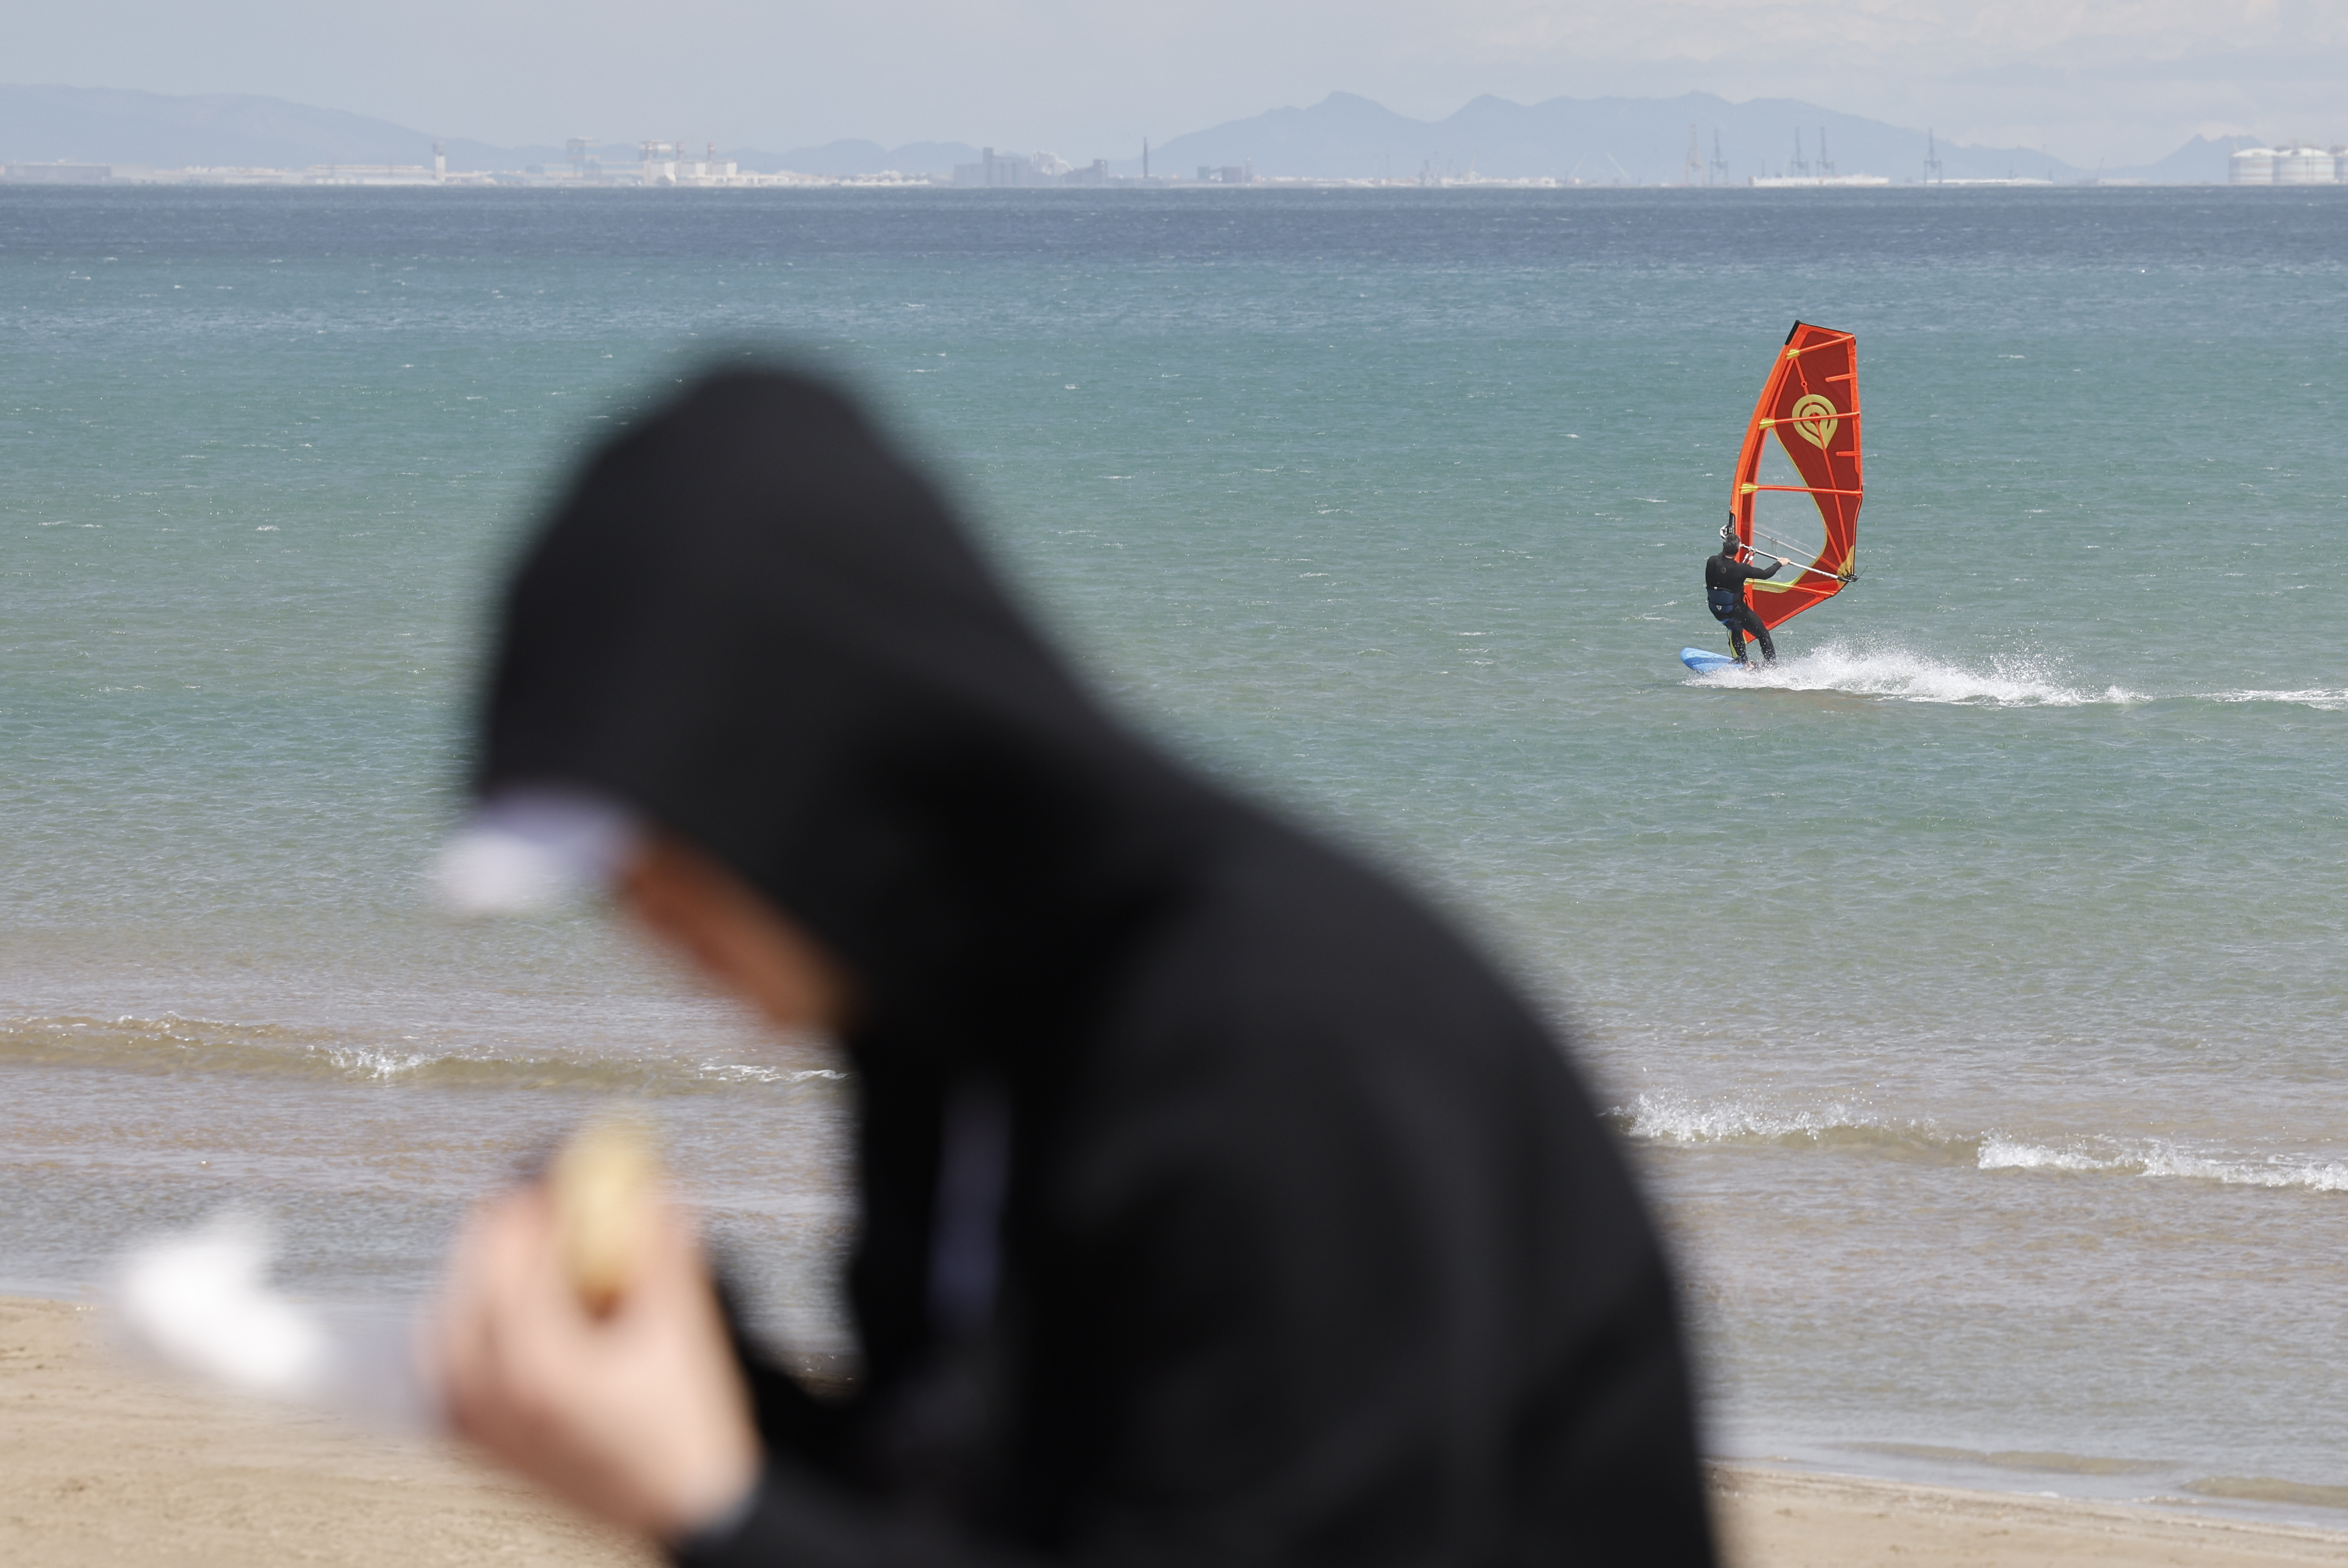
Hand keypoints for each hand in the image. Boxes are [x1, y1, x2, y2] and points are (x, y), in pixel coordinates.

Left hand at [434, 1183, 759, 1540]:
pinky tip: (499, 1313)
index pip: (510, 1243)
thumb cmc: (686, 1442)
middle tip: (544, 1196)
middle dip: (506, 1226)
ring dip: (480, 1275)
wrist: (687, 1512)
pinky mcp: (479, 1442)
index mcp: (534, 1363)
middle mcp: (488, 1395)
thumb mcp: (682, 1330)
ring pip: (445, 1321)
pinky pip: (445, 1368)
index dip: (541, 1190)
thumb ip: (658, 1248)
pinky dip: (465, 1328)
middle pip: (466, 1275)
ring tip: (522, 1250)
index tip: (565, 1166)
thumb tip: (646, 1187)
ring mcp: (476, 1423)